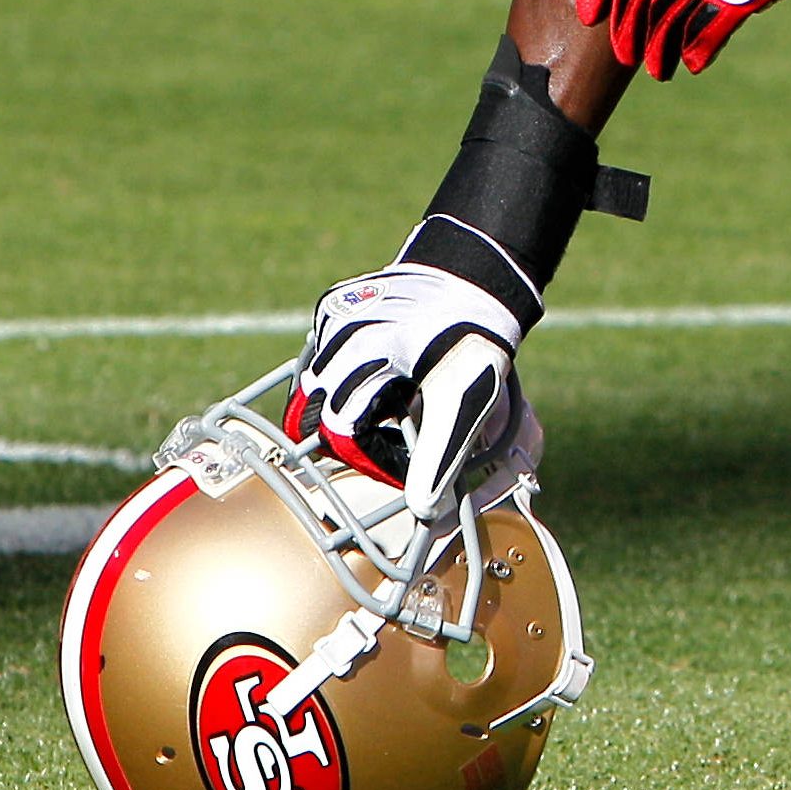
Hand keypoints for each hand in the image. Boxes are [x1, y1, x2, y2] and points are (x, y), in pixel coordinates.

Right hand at [289, 264, 527, 520]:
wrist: (475, 279)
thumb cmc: (472, 340)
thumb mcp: (462, 401)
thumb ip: (439, 455)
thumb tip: (425, 510)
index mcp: (367, 352)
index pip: (341, 431)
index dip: (371, 459)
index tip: (402, 466)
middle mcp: (338, 331)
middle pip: (318, 412)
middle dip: (354, 436)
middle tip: (394, 441)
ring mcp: (331, 318)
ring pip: (315, 387)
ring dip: (348, 408)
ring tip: (395, 407)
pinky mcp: (332, 310)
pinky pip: (322, 361)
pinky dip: (344, 381)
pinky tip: (384, 382)